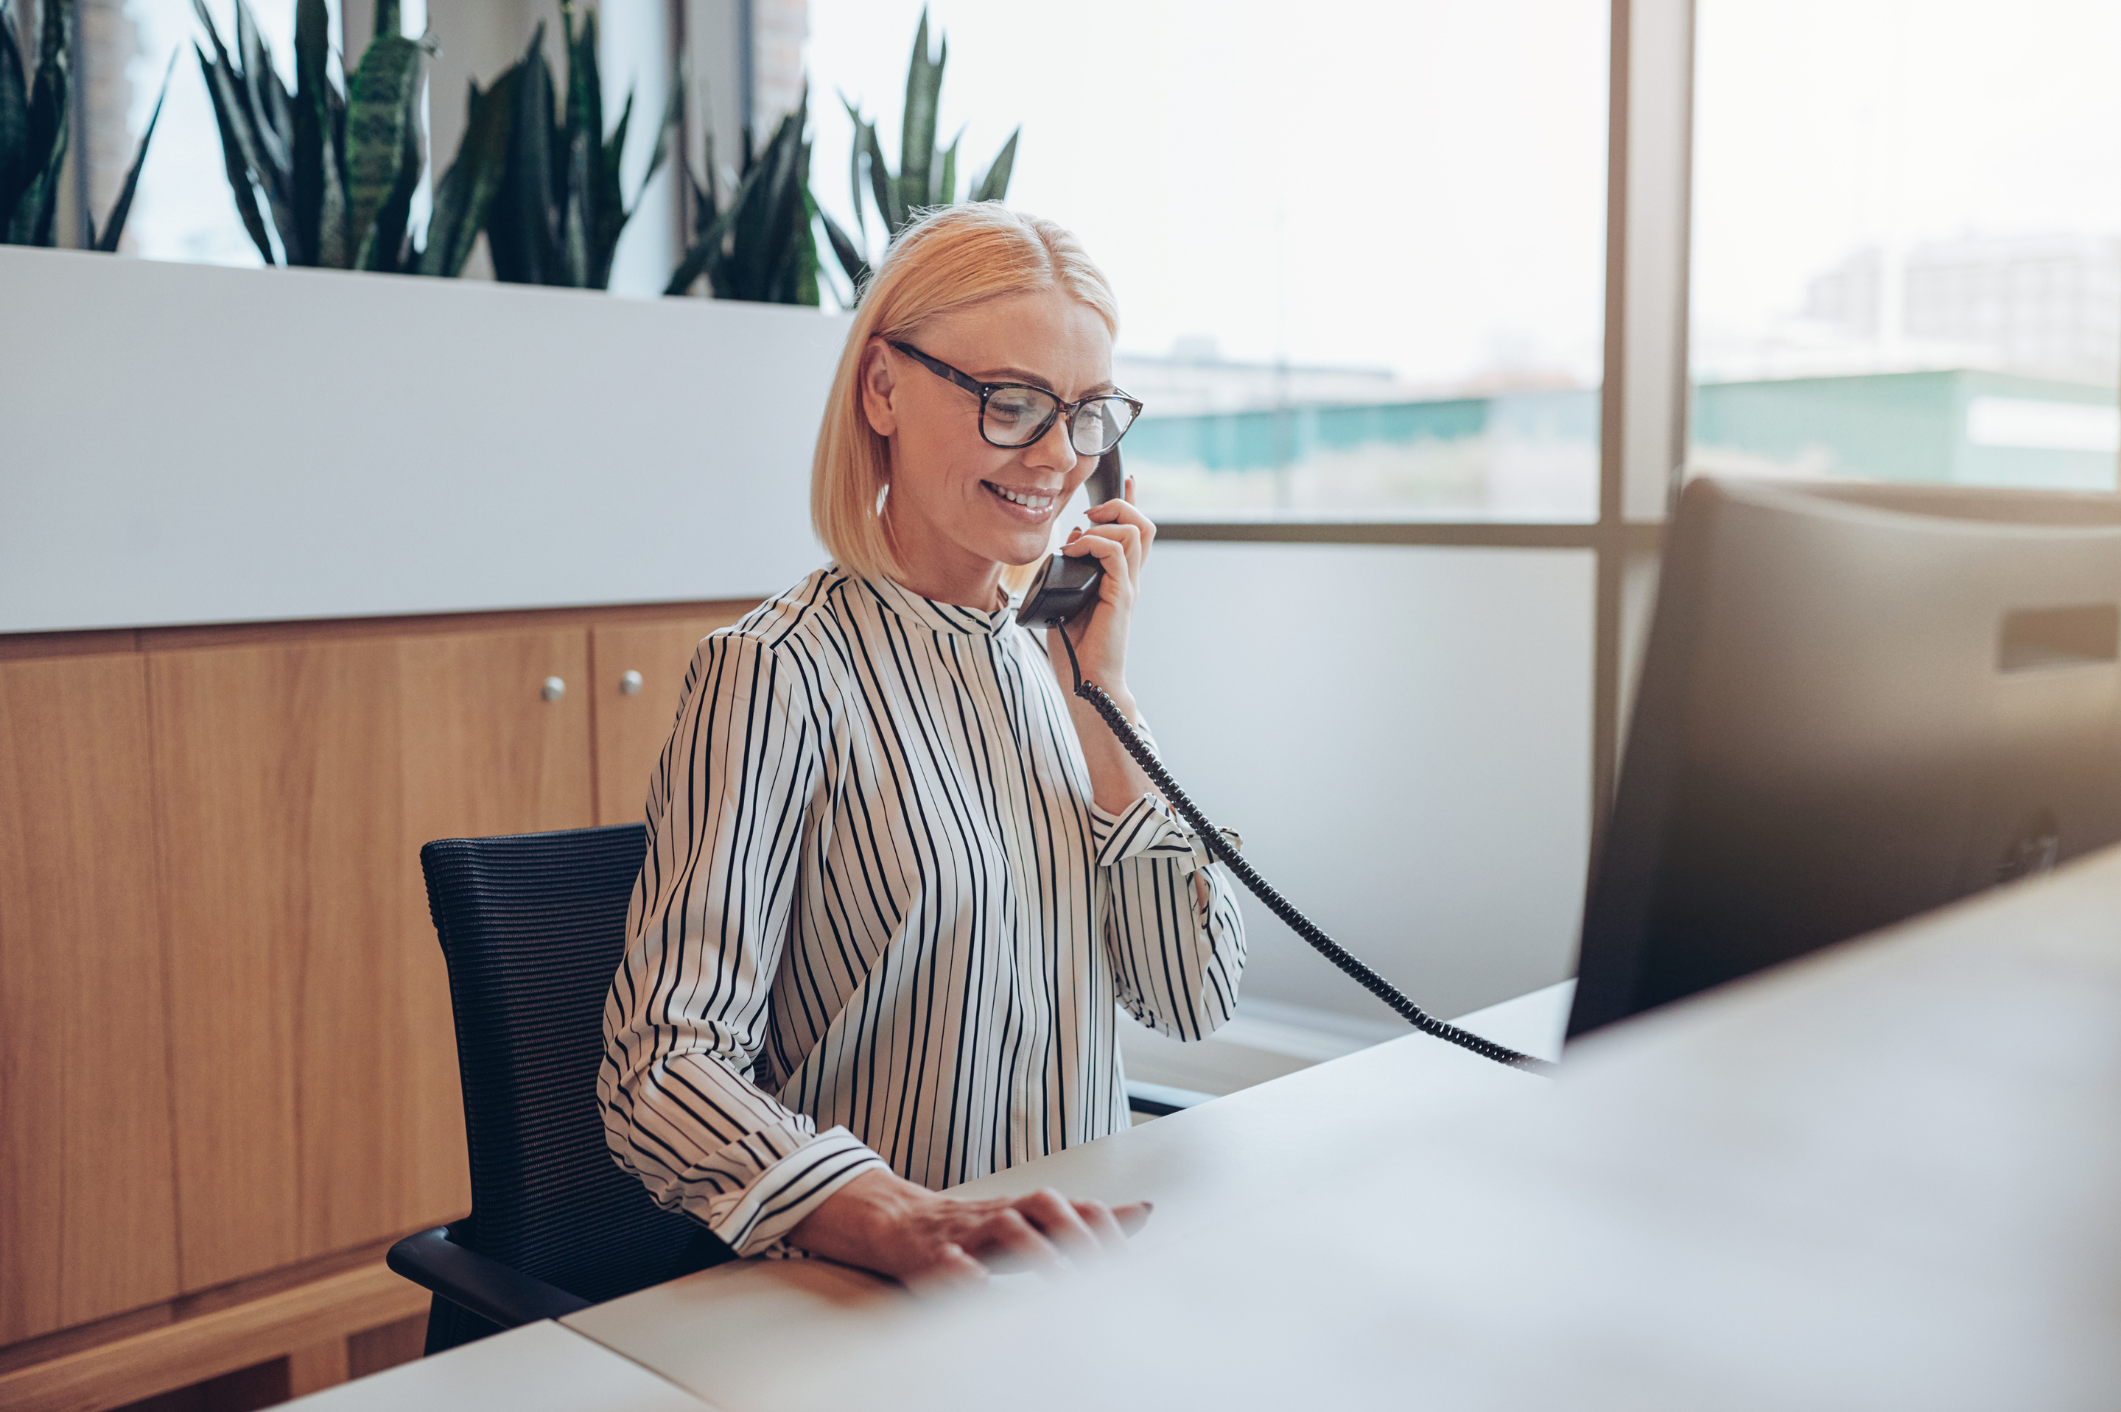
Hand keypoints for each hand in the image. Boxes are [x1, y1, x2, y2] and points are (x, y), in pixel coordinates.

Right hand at [785, 1167, 1151, 1291]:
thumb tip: (1145, 1210)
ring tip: (1058, 1277)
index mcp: (1032, 1208)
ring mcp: (970, 1231)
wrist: (902, 1221)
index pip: (1078, 1207)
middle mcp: (1005, 1213)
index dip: (1107, 1231)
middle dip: (1076, 1233)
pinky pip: (950, 1259)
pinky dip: (966, 1271)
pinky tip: (982, 1285)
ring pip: (1004, 1226)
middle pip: (1045, 1205)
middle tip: (1103, 1269)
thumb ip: (1087, 1220)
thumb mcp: (1037, 1221)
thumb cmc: (981, 1228)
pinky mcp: (936, 1254)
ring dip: (1034, 1249)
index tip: (1131, 1264)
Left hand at [1049, 475, 1155, 709]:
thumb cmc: (1076, 651)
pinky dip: (1092, 543)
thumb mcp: (1066, 602)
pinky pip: (1114, 552)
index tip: (1125, 480)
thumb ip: (1068, 575)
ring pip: (1134, 531)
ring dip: (1104, 523)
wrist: (1089, 683)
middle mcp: (1128, 579)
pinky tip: (1074, 552)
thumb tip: (1062, 550)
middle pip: (1143, 524)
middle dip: (1118, 505)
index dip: (1130, 502)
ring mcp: (1127, 586)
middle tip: (1090, 514)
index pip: (1134, 534)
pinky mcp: (1121, 595)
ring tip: (1080, 535)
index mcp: (1118, 580)